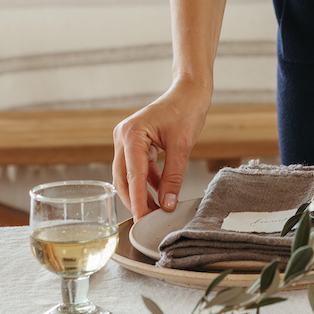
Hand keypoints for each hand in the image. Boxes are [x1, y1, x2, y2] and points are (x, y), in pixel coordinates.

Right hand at [113, 78, 211, 221]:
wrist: (190, 92)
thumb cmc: (186, 110)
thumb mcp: (182, 147)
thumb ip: (173, 178)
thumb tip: (168, 205)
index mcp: (131, 134)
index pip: (133, 175)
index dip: (137, 200)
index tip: (141, 220)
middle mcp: (123, 136)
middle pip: (124, 177)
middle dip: (135, 200)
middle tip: (148, 221)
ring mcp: (127, 139)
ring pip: (129, 175)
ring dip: (142, 192)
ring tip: (156, 210)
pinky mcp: (135, 143)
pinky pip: (138, 168)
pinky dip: (148, 181)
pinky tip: (160, 192)